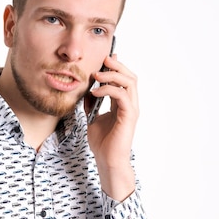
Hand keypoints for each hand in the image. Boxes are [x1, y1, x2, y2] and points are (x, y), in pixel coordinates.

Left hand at [85, 54, 138, 200]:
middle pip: (130, 77)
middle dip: (117, 65)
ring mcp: (131, 109)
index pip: (123, 80)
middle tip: (103, 60)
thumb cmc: (102, 142)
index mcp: (123, 104)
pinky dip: (108, 90)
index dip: (116, 67)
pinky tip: (95, 92)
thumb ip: (91, 104)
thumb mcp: (92, 118)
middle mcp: (130, 104)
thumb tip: (86, 91)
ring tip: (97, 75)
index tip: (104, 59)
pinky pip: (122, 96)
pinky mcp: (129, 116)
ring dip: (113, 75)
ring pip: (130, 82)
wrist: (107, 160)